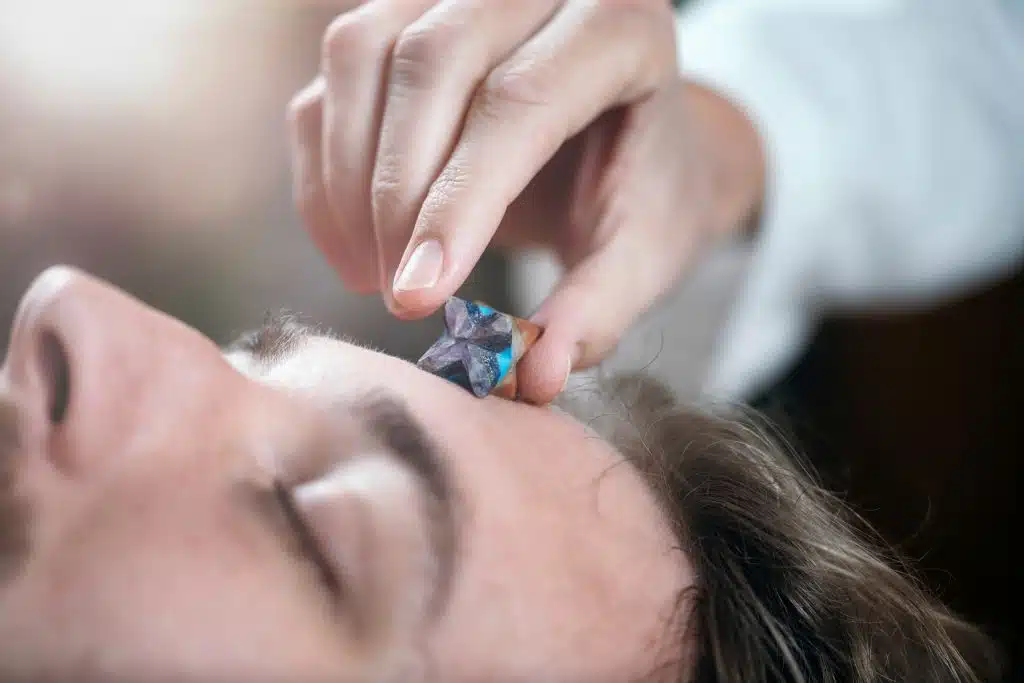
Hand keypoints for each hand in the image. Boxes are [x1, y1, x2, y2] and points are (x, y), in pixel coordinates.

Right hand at [288, 0, 763, 403]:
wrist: (629, 141)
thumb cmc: (647, 196)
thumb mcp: (645, 256)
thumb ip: (598, 312)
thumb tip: (532, 377)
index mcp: (623, 27)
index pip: (523, 100)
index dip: (459, 202)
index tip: (418, 300)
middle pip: (431, 61)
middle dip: (398, 195)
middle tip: (401, 300)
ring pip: (361, 52)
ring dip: (348, 179)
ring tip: (374, 277)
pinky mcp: (402, 19)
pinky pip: (331, 82)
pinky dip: (324, 172)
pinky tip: (356, 250)